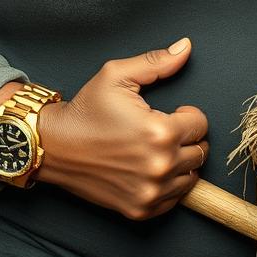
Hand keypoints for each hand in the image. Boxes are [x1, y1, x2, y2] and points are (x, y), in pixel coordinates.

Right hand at [36, 38, 208, 220]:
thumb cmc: (85, 110)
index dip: (187, 114)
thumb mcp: (117, 75)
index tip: (172, 113)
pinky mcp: (140, 210)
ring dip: (180, 163)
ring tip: (156, 148)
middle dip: (186, 138)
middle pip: (200, 153)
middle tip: (163, 130)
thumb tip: (186, 47)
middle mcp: (159, 166)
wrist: (55, 146)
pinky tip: (149, 169)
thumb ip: (157, 62)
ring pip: (191, 178)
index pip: (201, 125)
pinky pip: (174, 200)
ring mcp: (150, 192)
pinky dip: (168, 186)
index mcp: (160, 132)